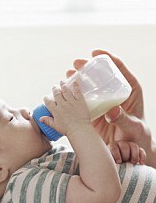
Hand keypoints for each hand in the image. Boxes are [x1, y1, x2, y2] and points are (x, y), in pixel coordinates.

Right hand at [41, 81, 89, 136]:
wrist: (79, 129)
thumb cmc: (67, 129)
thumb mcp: (55, 126)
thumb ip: (48, 121)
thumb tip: (40, 119)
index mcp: (56, 111)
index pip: (48, 102)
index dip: (46, 99)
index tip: (46, 97)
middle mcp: (62, 104)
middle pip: (57, 94)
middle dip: (55, 89)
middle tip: (54, 87)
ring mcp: (71, 102)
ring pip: (66, 91)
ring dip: (63, 85)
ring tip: (62, 82)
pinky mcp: (79, 101)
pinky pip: (77, 91)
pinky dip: (75, 86)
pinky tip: (74, 82)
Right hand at [67, 49, 154, 166]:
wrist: (129, 149)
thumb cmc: (137, 136)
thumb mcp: (133, 127)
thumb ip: (123, 119)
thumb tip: (112, 111)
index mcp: (129, 90)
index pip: (119, 68)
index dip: (107, 57)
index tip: (95, 53)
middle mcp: (115, 92)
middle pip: (101, 73)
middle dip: (88, 65)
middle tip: (77, 63)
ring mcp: (104, 100)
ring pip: (90, 84)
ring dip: (78, 77)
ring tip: (68, 74)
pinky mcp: (94, 109)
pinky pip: (83, 98)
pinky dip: (74, 92)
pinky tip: (66, 88)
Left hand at [109, 140, 145, 164]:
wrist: (120, 166)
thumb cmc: (113, 165)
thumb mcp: (110, 163)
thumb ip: (111, 163)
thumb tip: (110, 167)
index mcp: (113, 147)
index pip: (114, 148)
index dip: (116, 154)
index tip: (119, 162)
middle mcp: (121, 145)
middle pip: (125, 146)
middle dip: (125, 155)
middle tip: (125, 162)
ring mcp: (130, 146)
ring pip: (134, 146)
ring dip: (134, 155)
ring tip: (133, 163)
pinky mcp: (138, 151)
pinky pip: (141, 151)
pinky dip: (142, 157)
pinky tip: (141, 163)